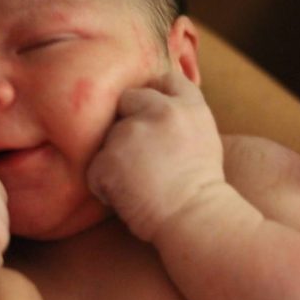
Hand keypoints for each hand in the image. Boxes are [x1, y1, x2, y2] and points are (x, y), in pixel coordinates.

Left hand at [87, 71, 224, 240]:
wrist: (194, 221)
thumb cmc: (201, 191)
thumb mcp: (204, 139)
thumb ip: (181, 118)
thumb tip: (158, 106)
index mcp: (190, 106)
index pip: (165, 78)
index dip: (154, 95)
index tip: (152, 114)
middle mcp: (161, 111)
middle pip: (128, 99)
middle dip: (128, 121)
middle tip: (140, 156)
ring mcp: (132, 132)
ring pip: (109, 137)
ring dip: (116, 158)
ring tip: (138, 184)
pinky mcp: (109, 158)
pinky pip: (95, 169)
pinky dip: (104, 186)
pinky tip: (126, 198)